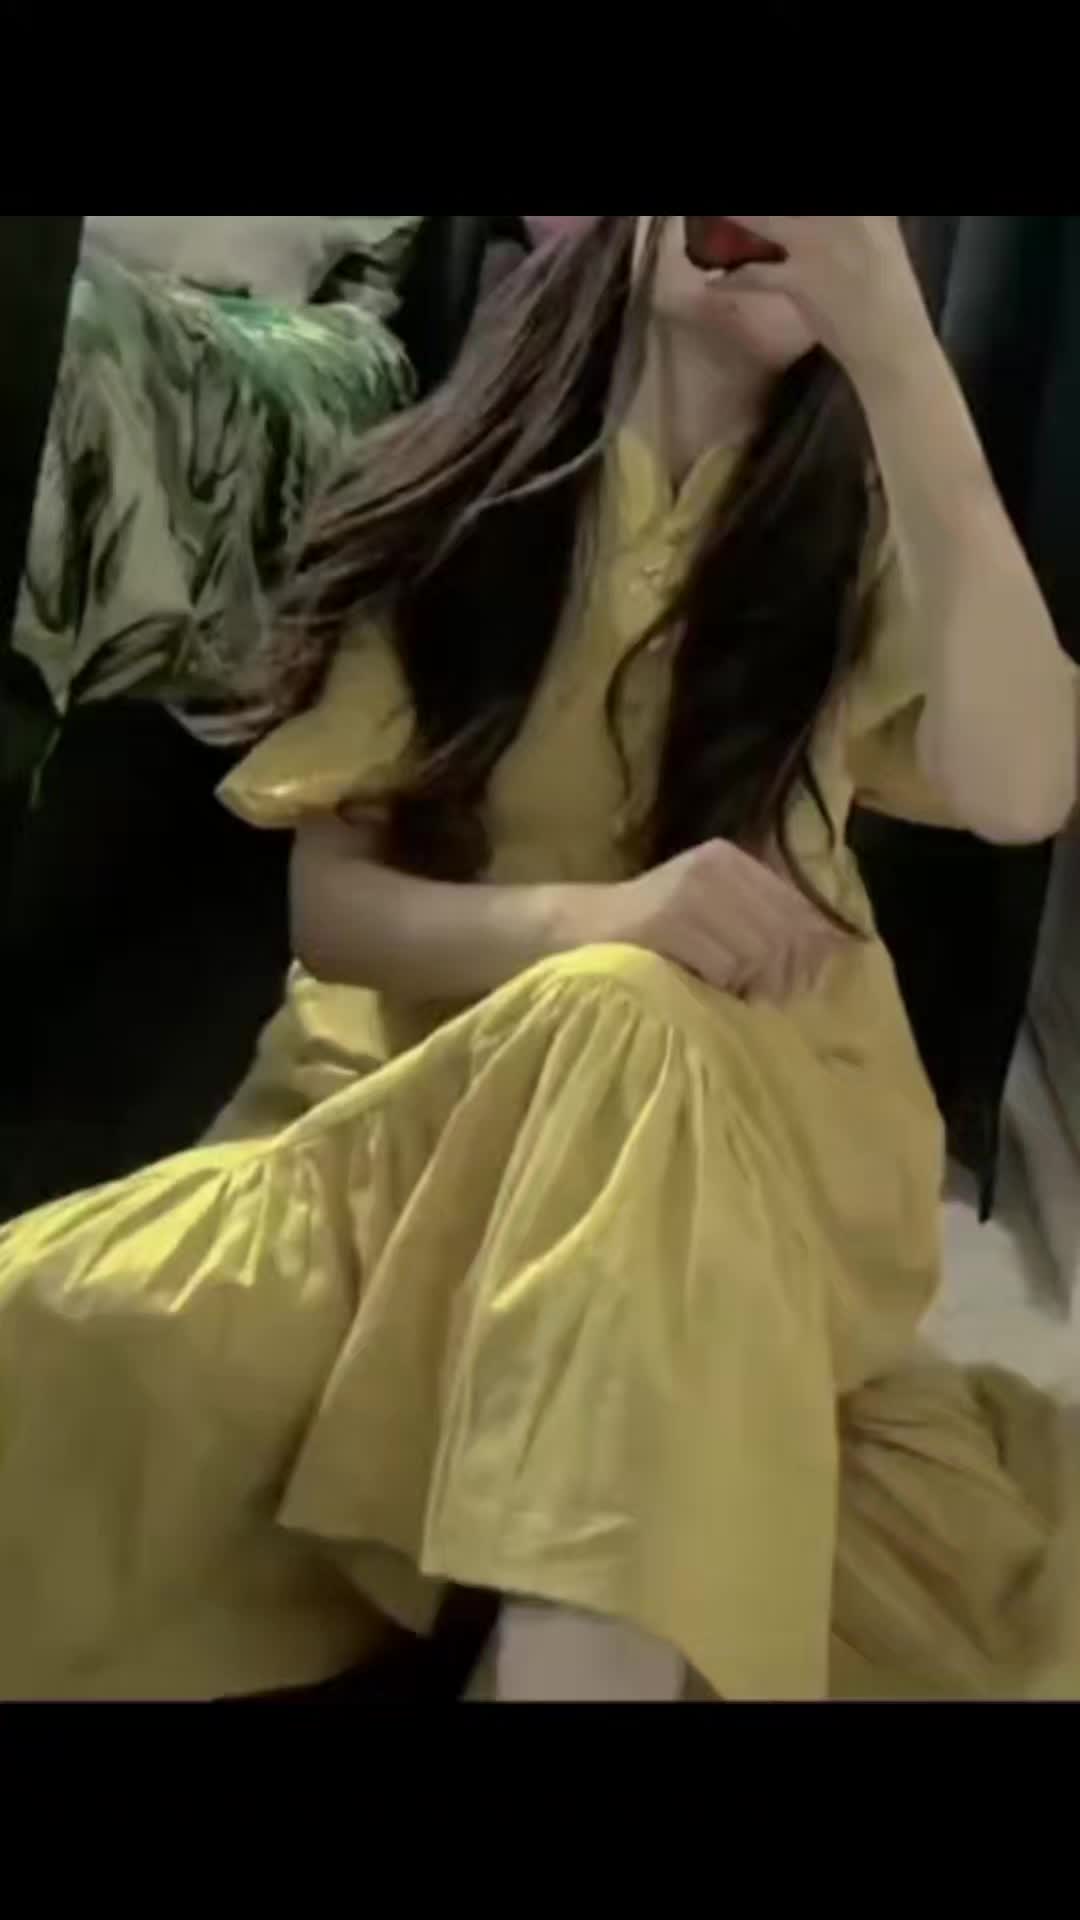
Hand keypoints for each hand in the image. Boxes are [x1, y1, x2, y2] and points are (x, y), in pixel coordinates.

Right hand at [551, 839, 848, 1003]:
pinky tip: (701, 992)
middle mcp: (715, 868)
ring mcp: (689, 892)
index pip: (797, 907)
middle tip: (760, 1001)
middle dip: (780, 976)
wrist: (570, 931)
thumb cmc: (648, 936)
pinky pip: (721, 967)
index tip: (806, 983)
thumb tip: (832, 952)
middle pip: (781, 934)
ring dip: (748, 987)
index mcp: (731, 860)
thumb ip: (760, 925)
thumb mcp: (708, 914)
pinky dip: (719, 989)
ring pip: (755, 954)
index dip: (810, 950)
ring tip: (726, 997)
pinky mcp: (665, 920)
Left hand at [723, 215, 933, 382]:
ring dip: (734, 218)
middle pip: (782, 205)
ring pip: (763, 219)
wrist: (893, 341)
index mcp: (865, 208)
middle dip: (746, 211)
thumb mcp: (881, 237)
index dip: (789, 203)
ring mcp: (820, 243)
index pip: (822, 195)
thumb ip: (858, 220)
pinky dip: (732, 279)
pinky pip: (756, 274)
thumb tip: (831, 219)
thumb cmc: (889, 292)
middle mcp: (844, 214)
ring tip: (711, 220)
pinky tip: (713, 280)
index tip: (773, 216)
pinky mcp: (803, 279)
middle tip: (723, 213)